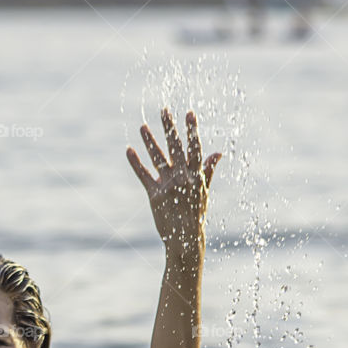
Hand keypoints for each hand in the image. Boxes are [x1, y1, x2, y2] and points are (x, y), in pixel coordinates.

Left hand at [126, 108, 219, 250]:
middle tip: (163, 110)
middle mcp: (183, 178)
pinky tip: (129, 150)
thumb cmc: (196, 214)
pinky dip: (135, 162)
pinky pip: (143, 175)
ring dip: (149, 141)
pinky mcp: (154, 195)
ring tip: (142, 126)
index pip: (195, 147)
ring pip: (158, 158)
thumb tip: (218, 153)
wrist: (185, 238)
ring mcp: (168, 185)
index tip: (189, 113)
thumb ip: (208, 170)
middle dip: (169, 127)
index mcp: (196, 175)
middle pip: (175, 147)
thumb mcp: (204, 192)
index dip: (192, 130)